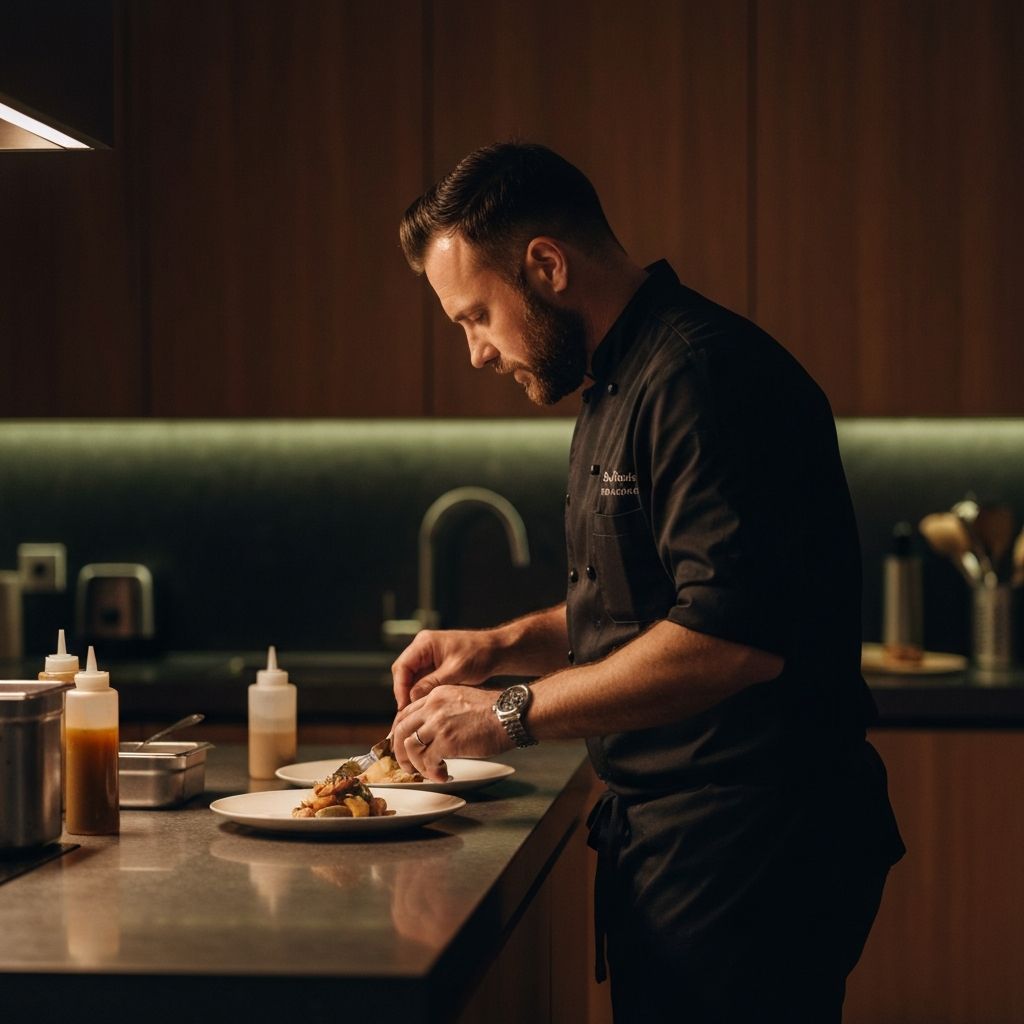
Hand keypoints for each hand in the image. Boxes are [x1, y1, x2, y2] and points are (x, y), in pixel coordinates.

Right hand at [391, 628, 498, 709]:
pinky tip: (424, 707)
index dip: (400, 688)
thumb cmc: (479, 655)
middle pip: (403, 672)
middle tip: (407, 714)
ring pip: (411, 678)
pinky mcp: (434, 665)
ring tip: (415, 714)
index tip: (404, 706)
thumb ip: (432, 683)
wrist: (497, 651)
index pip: (402, 666)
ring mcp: (428, 656)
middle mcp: (422, 647)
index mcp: (424, 643)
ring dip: (412, 694)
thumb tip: (411, 698)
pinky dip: (422, 693)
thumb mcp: (456, 671)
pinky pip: (422, 680)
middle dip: (404, 692)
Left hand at [391, 684, 512, 781]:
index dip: (400, 733)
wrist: (510, 714)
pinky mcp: (447, 741)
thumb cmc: (494, 710)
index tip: (403, 746)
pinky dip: (431, 772)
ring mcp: (438, 723)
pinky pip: (427, 761)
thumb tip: (432, 732)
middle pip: (400, 730)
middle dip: (400, 751)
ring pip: (410, 747)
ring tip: (427, 773)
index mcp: (436, 695)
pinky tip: (442, 775)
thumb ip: (443, 710)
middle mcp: (432, 706)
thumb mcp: (461, 699)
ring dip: (415, 765)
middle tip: (406, 765)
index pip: (405, 714)